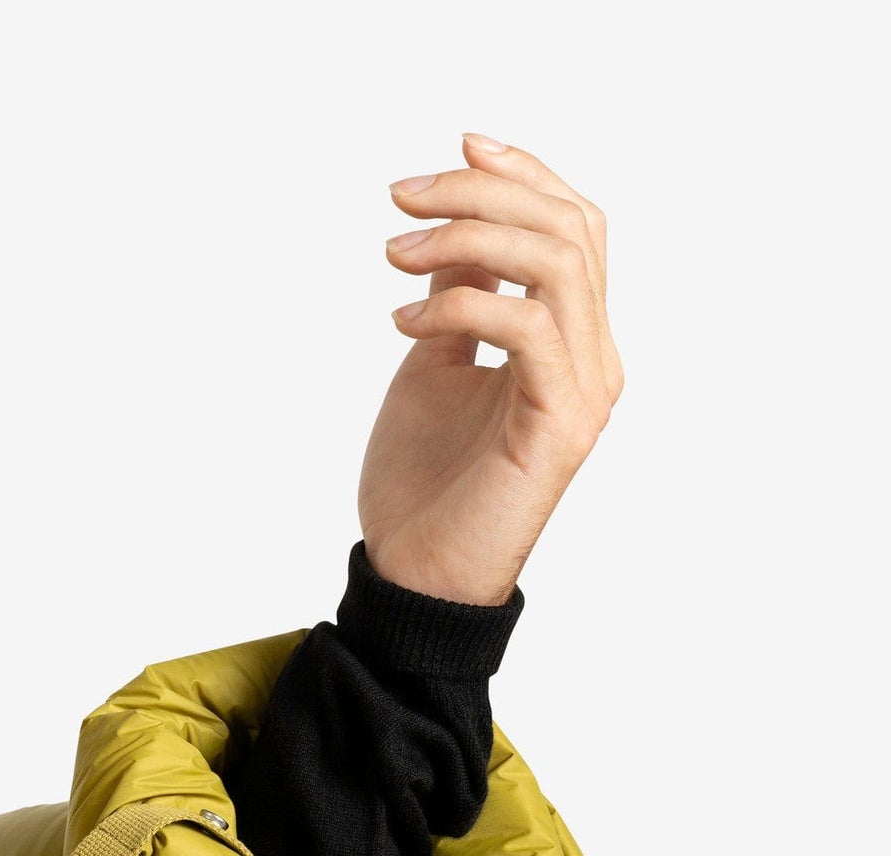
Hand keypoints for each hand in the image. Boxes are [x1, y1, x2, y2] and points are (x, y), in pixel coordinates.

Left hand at [358, 132, 622, 606]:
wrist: (415, 575)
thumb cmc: (424, 483)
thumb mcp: (434, 363)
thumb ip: (459, 295)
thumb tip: (458, 231)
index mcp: (570, 340)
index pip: (573, 225)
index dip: (522, 172)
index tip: (455, 146)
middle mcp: (593, 358)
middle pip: (570, 227)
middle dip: (483, 191)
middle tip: (403, 197)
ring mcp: (585, 391)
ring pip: (558, 262)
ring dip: (470, 236)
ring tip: (396, 254)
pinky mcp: (560, 425)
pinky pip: (525, 328)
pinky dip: (459, 304)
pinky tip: (404, 319)